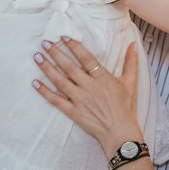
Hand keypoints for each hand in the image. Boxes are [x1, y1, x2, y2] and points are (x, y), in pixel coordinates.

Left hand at [32, 38, 141, 155]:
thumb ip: (131, 62)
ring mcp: (79, 100)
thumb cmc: (125, 107)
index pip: (86, 59)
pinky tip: (35, 83)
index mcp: (102, 79)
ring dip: (47, 68)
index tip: (63, 36)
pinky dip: (45, 92)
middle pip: (69, 67)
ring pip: (60, 81)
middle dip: (55, 54)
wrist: (120, 133)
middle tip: (44, 42)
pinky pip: (56, 100)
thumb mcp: (130, 83)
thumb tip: (133, 44)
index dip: (74, 47)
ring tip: (37, 57)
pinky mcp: (73, 112)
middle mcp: (89, 87)